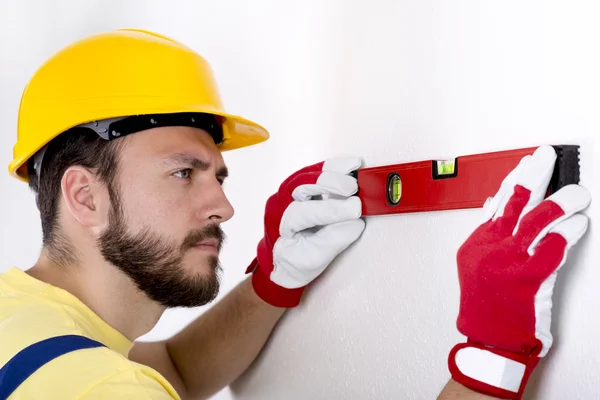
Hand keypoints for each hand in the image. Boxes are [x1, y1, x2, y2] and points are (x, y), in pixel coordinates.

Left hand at [246, 157, 365, 306]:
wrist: (281, 260)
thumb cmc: (293, 262)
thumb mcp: (312, 260)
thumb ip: (332, 241)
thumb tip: (354, 222)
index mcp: (280, 223)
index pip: (305, 212)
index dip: (332, 210)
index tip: (356, 211)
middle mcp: (280, 203)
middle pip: (301, 185)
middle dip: (329, 183)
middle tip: (353, 188)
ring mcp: (288, 192)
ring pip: (308, 174)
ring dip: (332, 170)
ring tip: (354, 167)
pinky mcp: (299, 187)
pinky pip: (314, 172)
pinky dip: (332, 168)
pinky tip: (349, 166)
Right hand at [447, 145, 590, 398]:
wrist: (488, 337)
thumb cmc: (485, 304)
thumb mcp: (476, 263)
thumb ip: (488, 234)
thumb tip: (494, 206)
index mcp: (478, 242)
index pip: (498, 200)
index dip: (516, 177)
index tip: (530, 161)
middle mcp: (492, 247)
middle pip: (515, 201)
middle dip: (534, 174)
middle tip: (548, 158)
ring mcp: (510, 261)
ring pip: (537, 220)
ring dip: (561, 202)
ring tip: (577, 193)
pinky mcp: (531, 278)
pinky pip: (554, 247)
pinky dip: (570, 232)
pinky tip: (579, 223)